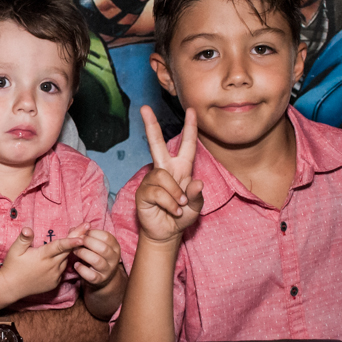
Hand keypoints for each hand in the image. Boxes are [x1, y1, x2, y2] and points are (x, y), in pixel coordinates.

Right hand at [0, 226, 83, 302]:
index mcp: (42, 256)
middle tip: (87, 226)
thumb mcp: (15, 251)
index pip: (60, 246)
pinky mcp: (54, 283)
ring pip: (65, 260)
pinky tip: (59, 258)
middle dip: (78, 237)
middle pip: (68, 250)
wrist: (11, 287)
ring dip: (69, 250)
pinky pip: (62, 270)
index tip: (83, 235)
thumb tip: (28, 229)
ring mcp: (54, 275)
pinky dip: (62, 263)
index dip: (72, 241)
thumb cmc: (12, 266)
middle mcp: (51, 266)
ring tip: (75, 238)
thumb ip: (23, 239)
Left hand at [73, 228, 122, 290]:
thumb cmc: (97, 255)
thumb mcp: (95, 244)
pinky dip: (81, 269)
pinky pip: (90, 275)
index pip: (106, 237)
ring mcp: (108, 270)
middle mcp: (114, 258)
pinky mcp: (100, 280)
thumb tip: (73, 229)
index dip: (92, 233)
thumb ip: (85, 235)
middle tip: (77, 241)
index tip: (83, 233)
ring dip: (83, 254)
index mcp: (115, 246)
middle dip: (88, 242)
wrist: (102, 277)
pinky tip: (76, 264)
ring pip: (97, 261)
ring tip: (75, 251)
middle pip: (103, 248)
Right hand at [136, 106, 204, 242]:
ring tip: (179, 207)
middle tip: (144, 108)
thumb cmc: (182, 216)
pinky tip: (172, 211)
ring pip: (163, 176)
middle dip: (150, 125)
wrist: (166, 233)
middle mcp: (165, 170)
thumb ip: (198, 196)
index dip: (190, 128)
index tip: (192, 111)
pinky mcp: (143, 192)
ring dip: (175, 194)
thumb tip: (197, 183)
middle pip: (156, 144)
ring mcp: (152, 180)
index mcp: (181, 169)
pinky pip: (157, 191)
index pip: (187, 146)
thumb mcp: (196, 207)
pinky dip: (168, 203)